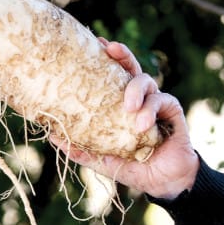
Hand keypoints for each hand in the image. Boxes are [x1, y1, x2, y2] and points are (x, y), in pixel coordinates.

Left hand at [57, 40, 198, 199]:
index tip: (94, 43)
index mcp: (120, 105)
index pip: (112, 78)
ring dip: (135, 91)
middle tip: (110, 48)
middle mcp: (138, 99)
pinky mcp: (173, 111)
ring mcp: (156, 103)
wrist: (163, 181)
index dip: (105, 60)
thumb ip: (80, 149)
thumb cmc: (132, 166)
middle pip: (131, 69)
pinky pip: (162, 101)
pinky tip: (141, 124)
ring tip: (128, 108)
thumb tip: (51, 136)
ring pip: (146, 81)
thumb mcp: (101, 159)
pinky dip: (150, 111)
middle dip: (122, 55)